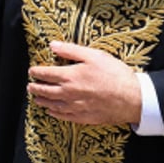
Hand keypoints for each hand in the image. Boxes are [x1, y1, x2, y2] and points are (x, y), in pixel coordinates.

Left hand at [26, 42, 141, 125]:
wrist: (133, 98)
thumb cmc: (115, 74)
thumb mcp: (94, 55)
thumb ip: (71, 50)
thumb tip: (52, 45)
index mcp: (69, 76)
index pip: (45, 74)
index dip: (36, 72)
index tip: (32, 71)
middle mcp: (68, 93)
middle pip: (45, 91)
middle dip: (35, 88)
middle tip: (30, 87)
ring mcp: (75, 107)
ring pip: (53, 105)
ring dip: (42, 101)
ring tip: (37, 99)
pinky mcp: (84, 117)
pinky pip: (64, 116)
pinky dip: (55, 113)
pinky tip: (52, 112)